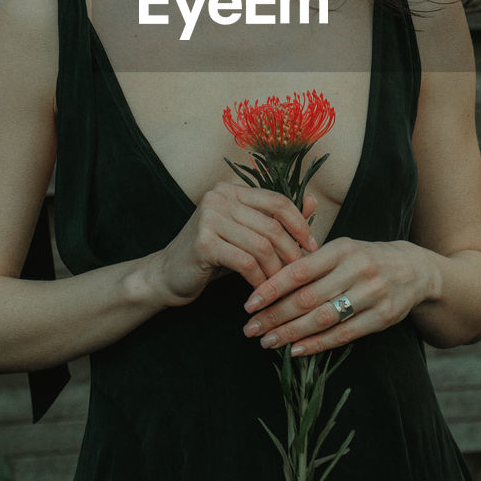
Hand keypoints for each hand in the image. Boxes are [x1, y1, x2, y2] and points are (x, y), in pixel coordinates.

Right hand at [150, 182, 317, 307]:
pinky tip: (261, 291)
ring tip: (280, 286)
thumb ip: (276, 219)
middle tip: (299, 274)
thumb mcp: (245, 233)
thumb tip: (314, 202)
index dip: (300, 223)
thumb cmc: (212, 255)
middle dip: (291, 252)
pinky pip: (245, 262)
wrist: (167, 275)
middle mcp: (218, 197)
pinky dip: (259, 279)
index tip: (313, 246)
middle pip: (272, 225)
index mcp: (231, 189)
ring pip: (261, 245)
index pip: (277, 200)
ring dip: (276, 270)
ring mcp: (209, 218)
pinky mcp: (203, 243)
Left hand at [240, 237, 442, 355]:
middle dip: (275, 315)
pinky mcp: (382, 317)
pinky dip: (318, 344)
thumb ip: (310, 260)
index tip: (249, 304)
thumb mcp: (341, 248)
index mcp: (342, 248)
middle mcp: (358, 270)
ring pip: (324, 318)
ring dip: (292, 333)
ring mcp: (372, 294)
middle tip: (251, 328)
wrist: (415, 269)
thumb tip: (266, 276)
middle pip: (308, 298)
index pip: (299, 270)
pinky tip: (296, 350)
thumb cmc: (365, 258)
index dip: (271, 288)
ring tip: (267, 341)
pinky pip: (344, 334)